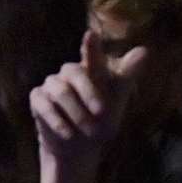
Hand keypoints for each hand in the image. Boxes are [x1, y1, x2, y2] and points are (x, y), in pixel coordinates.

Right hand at [30, 30, 148, 170]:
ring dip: (76, 112)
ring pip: (60, 90)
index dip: (91, 46)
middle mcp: (69, 73)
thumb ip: (127, 76)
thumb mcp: (117, 101)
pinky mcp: (37, 99)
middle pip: (74, 72)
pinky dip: (56, 121)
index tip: (91, 35)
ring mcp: (51, 84)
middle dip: (89, 93)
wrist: (79, 147)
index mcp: (91, 69)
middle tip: (101, 113)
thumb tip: (144, 50)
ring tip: (87, 131)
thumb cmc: (101, 120)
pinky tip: (67, 133)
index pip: (91, 53)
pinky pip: (44, 105)